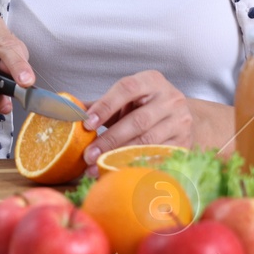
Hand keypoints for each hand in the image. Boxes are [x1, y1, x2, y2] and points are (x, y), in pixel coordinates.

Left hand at [81, 70, 201, 166]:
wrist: (182, 117)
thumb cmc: (146, 106)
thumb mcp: (126, 100)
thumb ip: (100, 105)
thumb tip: (69, 112)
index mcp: (152, 81)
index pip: (127, 89)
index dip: (105, 106)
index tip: (87, 124)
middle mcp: (171, 99)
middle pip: (138, 121)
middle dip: (110, 139)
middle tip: (88, 155)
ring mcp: (181, 122)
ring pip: (148, 142)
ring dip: (120, 157)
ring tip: (97, 166)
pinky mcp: (184, 144)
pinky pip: (158, 158)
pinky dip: (136, 165)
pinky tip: (119, 172)